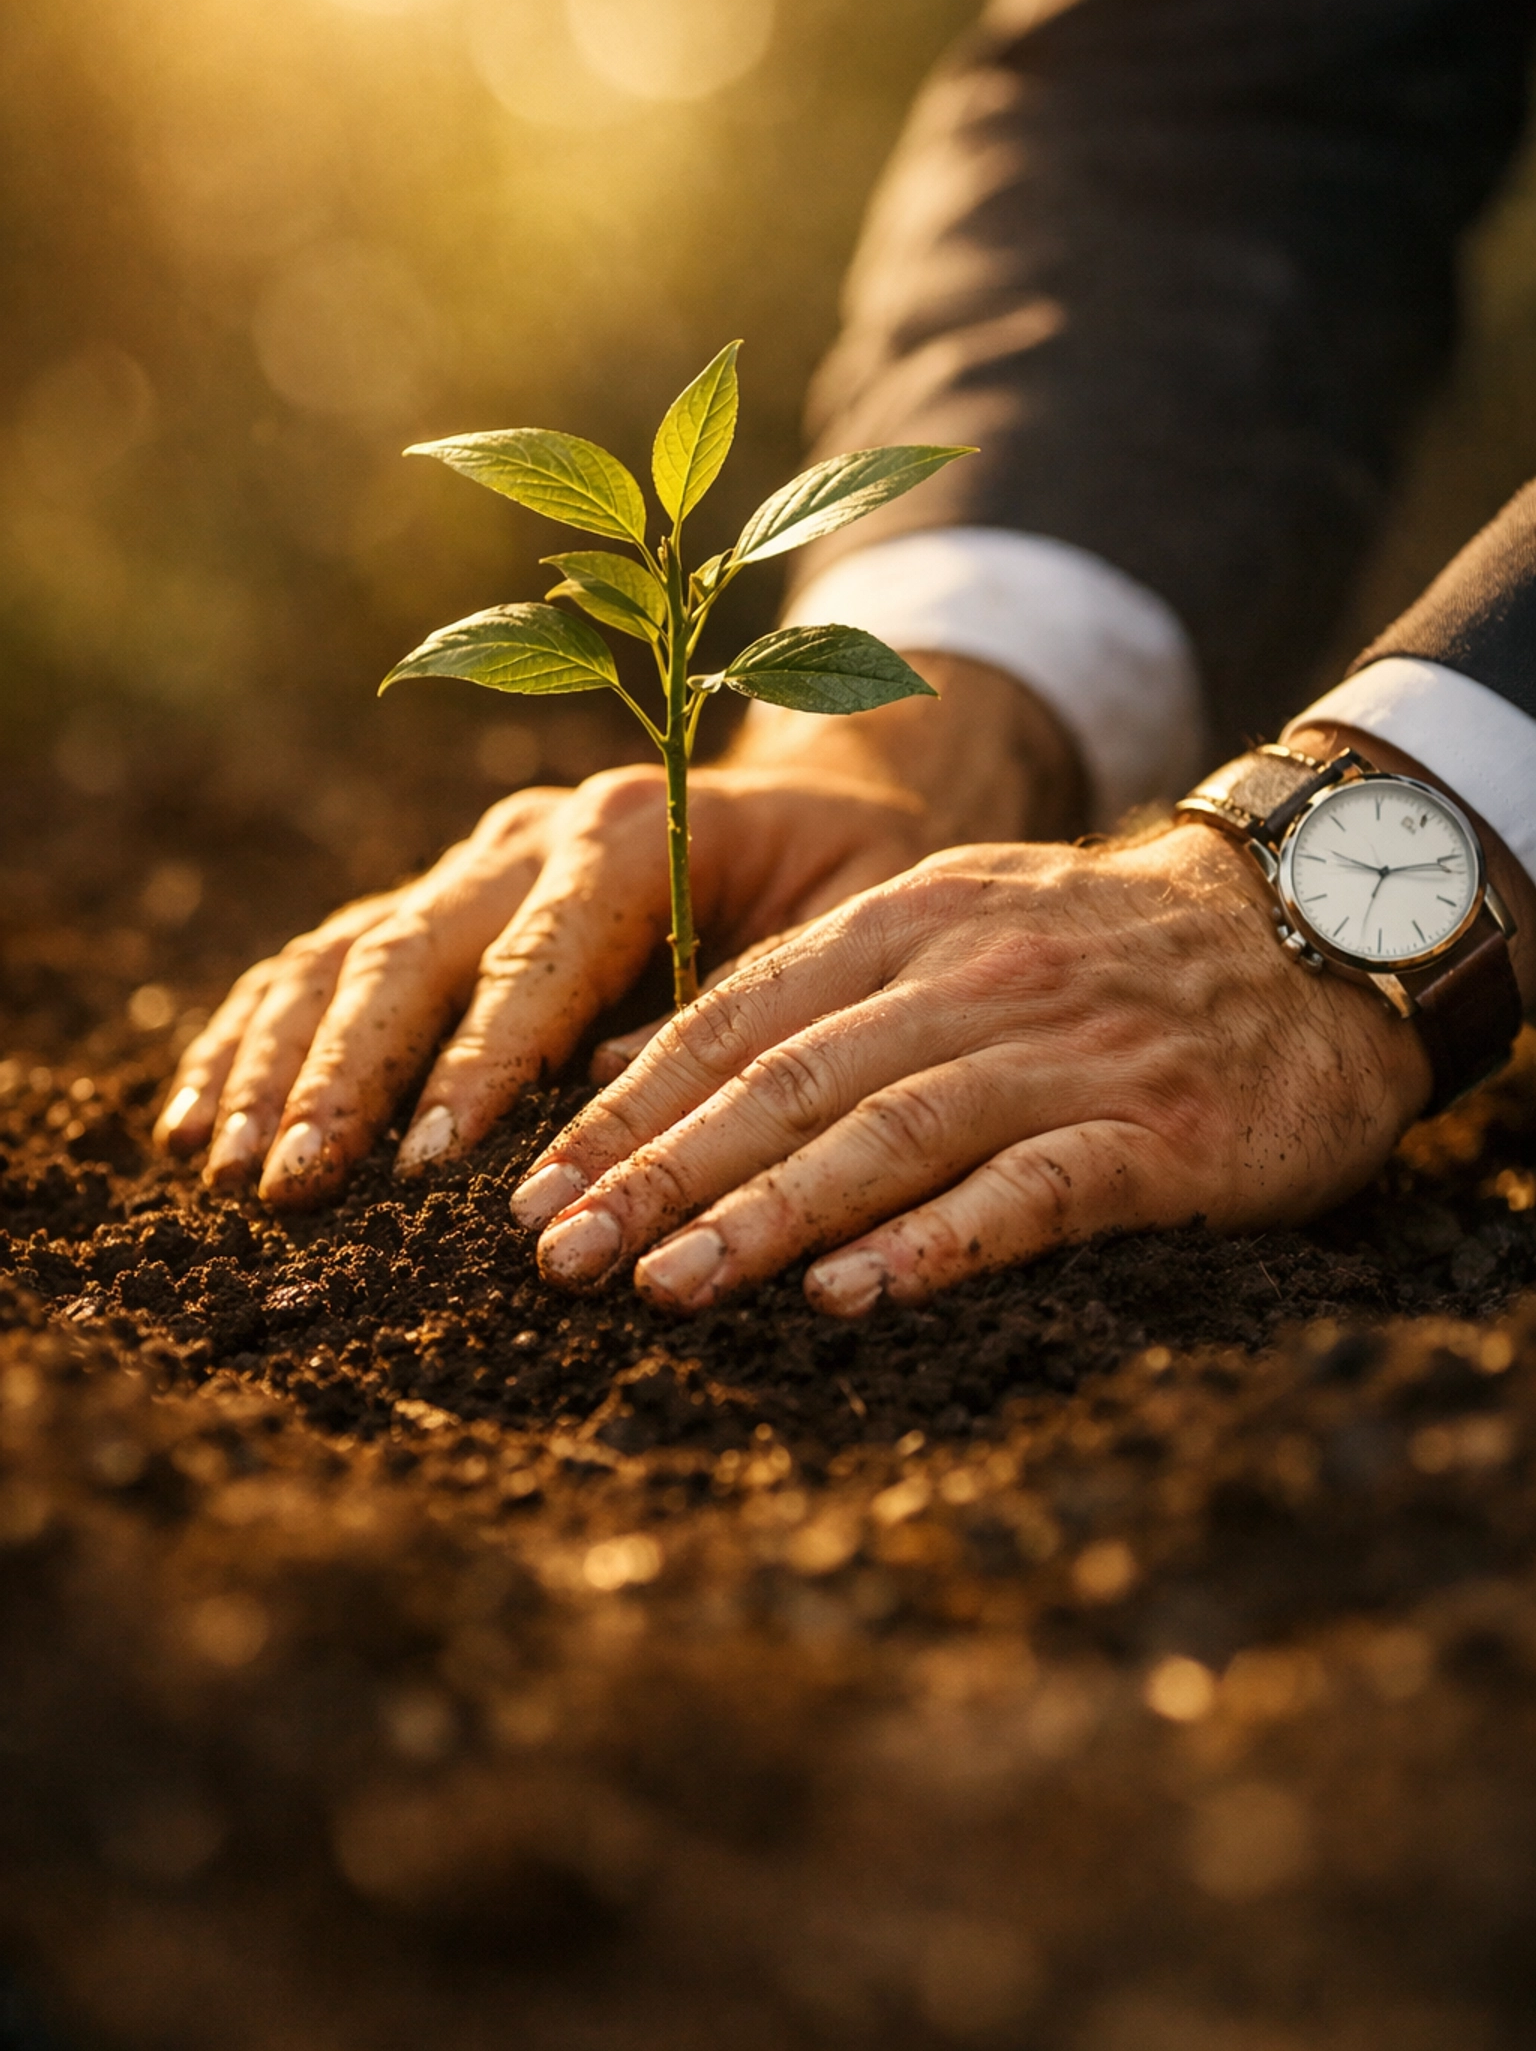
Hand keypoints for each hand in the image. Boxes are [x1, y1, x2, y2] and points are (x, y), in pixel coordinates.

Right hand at [153, 768, 931, 1206]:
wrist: (820, 798)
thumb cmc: (849, 877)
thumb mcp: (847, 925)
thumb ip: (749, 1001)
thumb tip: (615, 1102)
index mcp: (634, 830)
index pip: (538, 952)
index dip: (479, 1056)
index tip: (431, 1161)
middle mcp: (533, 833)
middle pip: (412, 947)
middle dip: (346, 1074)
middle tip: (295, 1187)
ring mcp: (475, 863)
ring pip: (346, 952)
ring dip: (277, 1063)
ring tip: (227, 1170)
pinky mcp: (441, 900)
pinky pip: (323, 961)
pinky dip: (254, 1038)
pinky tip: (197, 1121)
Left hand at [509, 823, 1433, 1317]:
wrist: (1304, 932)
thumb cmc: (1094, 955)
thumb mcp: (938, 930)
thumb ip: (789, 997)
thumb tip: (613, 1072)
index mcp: (905, 923)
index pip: (735, 1020)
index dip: (628, 1109)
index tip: (534, 1191)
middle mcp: (970, 976)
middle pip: (789, 1080)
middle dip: (663, 1174)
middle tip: (561, 1258)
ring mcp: (1065, 1051)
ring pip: (890, 1132)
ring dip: (768, 1213)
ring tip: (669, 1286)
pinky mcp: (1154, 1131)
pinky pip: (1030, 1189)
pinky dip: (935, 1242)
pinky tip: (850, 1297)